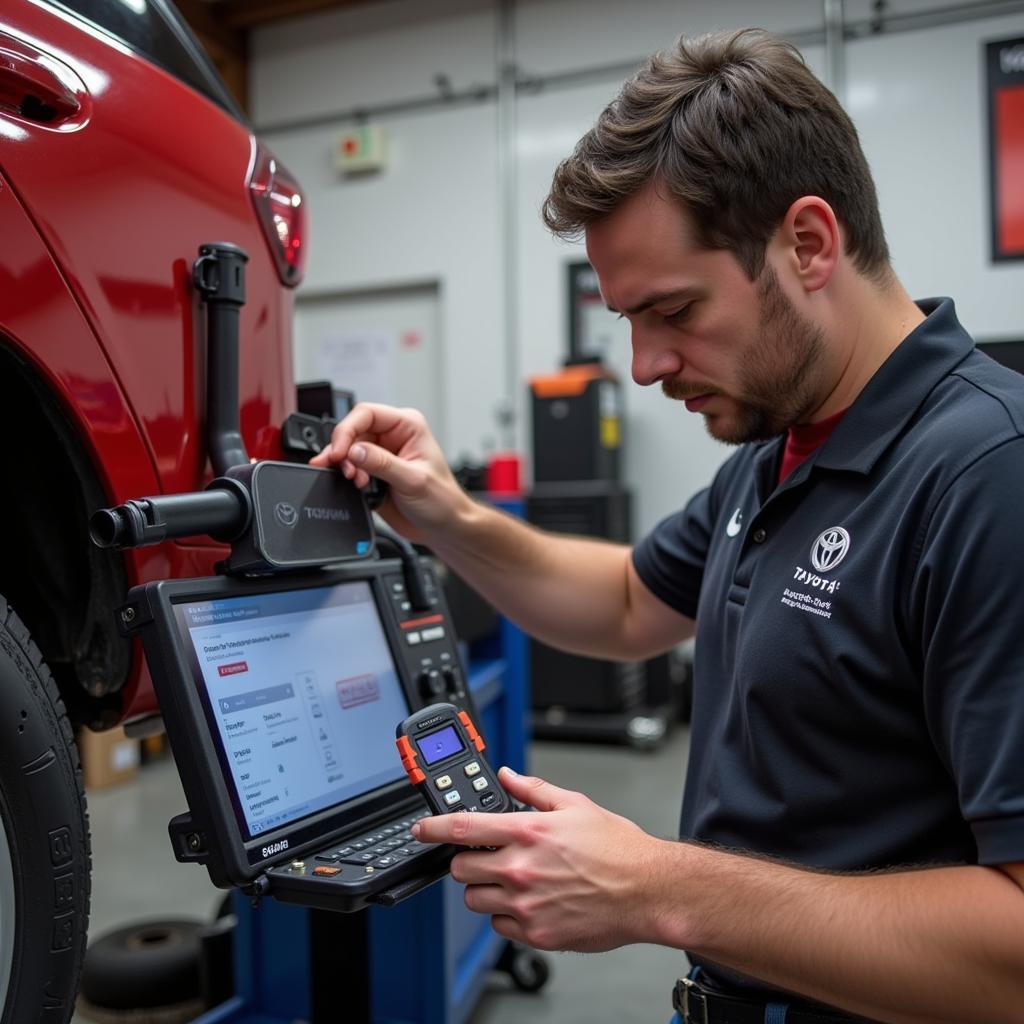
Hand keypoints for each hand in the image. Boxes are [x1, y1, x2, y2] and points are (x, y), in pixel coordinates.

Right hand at [309, 402, 470, 541]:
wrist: (444, 527)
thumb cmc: (443, 500)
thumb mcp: (413, 480)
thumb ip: (382, 464)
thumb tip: (354, 451)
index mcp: (407, 426)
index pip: (367, 414)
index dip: (347, 430)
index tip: (339, 452)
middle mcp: (393, 437)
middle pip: (353, 432)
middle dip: (344, 452)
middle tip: (345, 471)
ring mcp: (382, 455)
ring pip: (348, 451)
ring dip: (345, 467)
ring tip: (355, 482)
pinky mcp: (373, 473)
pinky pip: (350, 469)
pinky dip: (346, 478)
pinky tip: (356, 488)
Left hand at [413, 767, 667, 952]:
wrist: (647, 890)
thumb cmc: (618, 849)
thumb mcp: (575, 805)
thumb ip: (534, 790)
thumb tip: (508, 776)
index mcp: (528, 832)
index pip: (463, 828)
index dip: (432, 828)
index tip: (421, 830)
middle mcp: (521, 869)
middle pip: (461, 868)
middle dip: (467, 861)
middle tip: (485, 857)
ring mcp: (526, 905)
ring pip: (475, 900)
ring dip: (484, 889)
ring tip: (511, 881)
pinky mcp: (536, 933)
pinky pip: (499, 927)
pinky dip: (505, 916)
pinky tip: (528, 902)